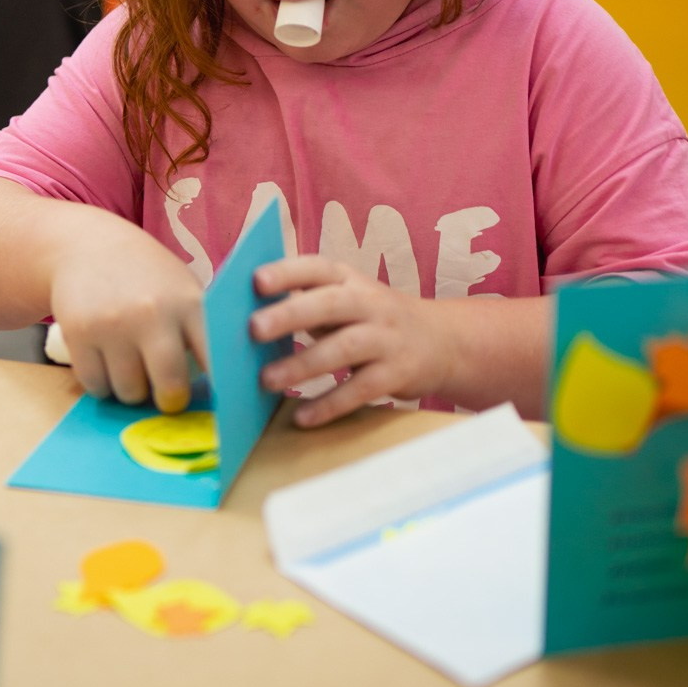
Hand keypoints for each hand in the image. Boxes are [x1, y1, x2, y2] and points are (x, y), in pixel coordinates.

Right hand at [49, 229, 206, 411]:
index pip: (215, 359)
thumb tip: (219, 390)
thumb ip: (200, 331)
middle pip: (170, 387)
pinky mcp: (78, 334)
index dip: (221, 390)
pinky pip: (96, 385)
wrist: (87, 246)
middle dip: (171, 401)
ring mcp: (113, 325)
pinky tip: (108, 363)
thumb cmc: (147, 276)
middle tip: (169, 397)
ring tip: (134, 368)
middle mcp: (153, 314)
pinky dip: (103, 384)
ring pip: (130, 392)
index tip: (222, 406)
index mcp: (188, 303)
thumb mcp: (183, 290)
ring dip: (134, 391)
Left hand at [250, 256, 452, 426]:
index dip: (287, 272)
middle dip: (290, 315)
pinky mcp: (398, 373)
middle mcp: (370, 303)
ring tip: (266, 380)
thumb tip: (244, 318)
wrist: (443, 341)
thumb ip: (307, 303)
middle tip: (253, 329)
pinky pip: (361, 389)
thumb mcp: (347, 299)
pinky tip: (303, 417)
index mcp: (350, 280)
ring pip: (344, 348)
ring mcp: (387, 338)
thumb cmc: (374, 319)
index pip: (317, 268)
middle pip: (329, 305)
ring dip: (303, 365)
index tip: (255, 281)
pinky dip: (330, 404)